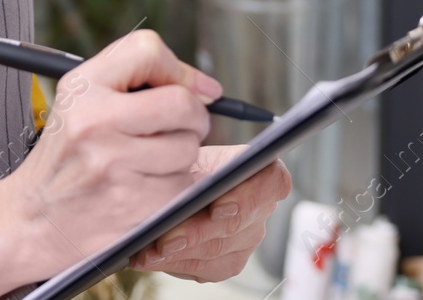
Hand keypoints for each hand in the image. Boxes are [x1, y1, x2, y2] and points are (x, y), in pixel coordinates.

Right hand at [0, 29, 221, 277]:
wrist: (33, 220)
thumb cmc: (66, 158)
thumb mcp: (79, 102)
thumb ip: (133, 79)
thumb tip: (205, 88)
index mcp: (82, 88)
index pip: (148, 50)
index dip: (179, 69)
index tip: (192, 88)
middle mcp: (95, 120)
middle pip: (182, 102)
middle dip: (194, 117)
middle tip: (182, 127)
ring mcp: (114, 163)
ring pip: (187, 147)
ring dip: (182, 156)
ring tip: (151, 162)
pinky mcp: (132, 202)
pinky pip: (183, 185)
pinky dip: (175, 187)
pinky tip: (147, 187)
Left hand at [127, 148, 290, 280]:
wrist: (179, 182)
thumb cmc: (186, 164)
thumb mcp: (186, 154)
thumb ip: (187, 167)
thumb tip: (168, 188)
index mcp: (259, 170)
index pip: (272, 182)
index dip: (248, 196)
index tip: (218, 207)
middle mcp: (260, 207)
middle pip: (237, 224)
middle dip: (196, 233)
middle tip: (165, 239)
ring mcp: (248, 237)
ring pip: (218, 251)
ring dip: (180, 253)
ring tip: (149, 251)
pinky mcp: (230, 261)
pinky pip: (205, 268)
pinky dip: (174, 263)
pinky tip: (151, 258)